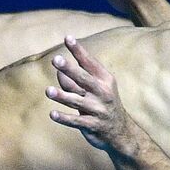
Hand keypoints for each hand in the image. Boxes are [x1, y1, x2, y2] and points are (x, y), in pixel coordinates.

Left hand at [45, 35, 138, 153]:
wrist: (120, 131)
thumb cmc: (103, 103)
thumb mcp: (96, 89)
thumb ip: (77, 80)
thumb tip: (58, 72)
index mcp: (104, 80)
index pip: (89, 62)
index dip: (78, 50)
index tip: (68, 38)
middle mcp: (103, 92)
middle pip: (84, 79)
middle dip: (70, 69)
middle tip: (56, 59)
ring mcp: (98, 109)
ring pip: (77, 101)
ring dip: (62, 96)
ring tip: (48, 91)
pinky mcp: (93, 125)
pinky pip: (76, 121)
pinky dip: (64, 118)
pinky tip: (52, 114)